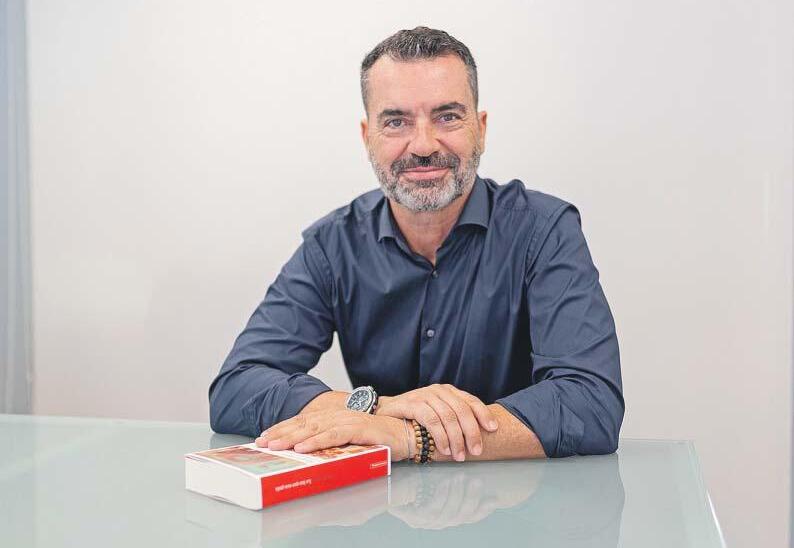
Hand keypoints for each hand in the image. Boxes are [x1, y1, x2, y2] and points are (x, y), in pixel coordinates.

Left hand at [255, 409, 409, 460]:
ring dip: (292, 437)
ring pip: (313, 428)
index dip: (282, 428)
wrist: (405, 432)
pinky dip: (316, 441)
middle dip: (280, 433)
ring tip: (275, 445)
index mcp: (332, 417)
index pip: (302, 422)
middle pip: (302, 424)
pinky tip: (302, 447)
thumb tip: (307, 453)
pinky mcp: (358, 429)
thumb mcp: (348, 441)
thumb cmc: (378, 438)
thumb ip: (330, 443)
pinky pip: (332, 436)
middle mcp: (337, 416)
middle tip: (262, 442)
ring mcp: (347, 420)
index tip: (264, 436)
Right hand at [375, 384, 497, 461]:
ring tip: (459, 455)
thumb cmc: (415, 417)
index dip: (483, 414)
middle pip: (462, 410)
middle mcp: (438, 391)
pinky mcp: (412, 403)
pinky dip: (440, 436)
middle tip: (475, 451)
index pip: (470, 400)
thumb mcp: (438, 414)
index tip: (493, 429)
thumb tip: (476, 438)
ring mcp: (424, 395)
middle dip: (471, 432)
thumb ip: (454, 420)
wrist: (386, 412)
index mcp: (448, 391)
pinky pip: (431, 420)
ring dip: (456, 439)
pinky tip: (444, 448)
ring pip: (448, 417)